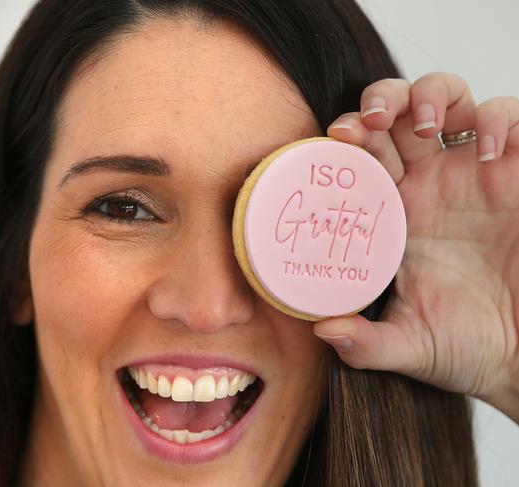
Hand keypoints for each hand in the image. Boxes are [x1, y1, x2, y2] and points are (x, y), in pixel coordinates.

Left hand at [315, 73, 518, 422]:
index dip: (348, 138)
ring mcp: (475, 173)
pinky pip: (511, 120)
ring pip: (448, 98)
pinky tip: (489, 153)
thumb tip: (321, 330)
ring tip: (425, 126)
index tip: (336, 139)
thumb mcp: (412, 346)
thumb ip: (366, 343)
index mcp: (394, 213)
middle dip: (381, 99)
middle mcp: (430, 183)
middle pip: (397, 113)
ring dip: (431, 94)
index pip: (362, 156)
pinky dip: (499, 121)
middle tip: (372, 119)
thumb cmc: (470, 345)